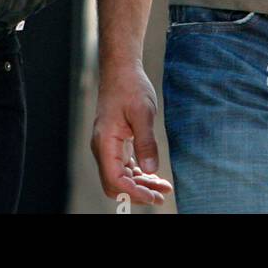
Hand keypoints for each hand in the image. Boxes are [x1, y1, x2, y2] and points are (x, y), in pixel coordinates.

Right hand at [91, 59, 173, 204]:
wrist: (121, 70)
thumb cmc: (130, 87)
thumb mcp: (143, 113)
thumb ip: (146, 142)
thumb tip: (151, 170)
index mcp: (105, 142)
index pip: (115, 179)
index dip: (133, 192)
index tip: (154, 197)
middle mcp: (103, 148)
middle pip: (115, 184)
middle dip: (137, 193)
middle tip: (161, 196)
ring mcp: (108, 146)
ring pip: (121, 177)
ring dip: (140, 185)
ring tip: (164, 188)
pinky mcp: (115, 143)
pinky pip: (124, 167)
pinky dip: (139, 174)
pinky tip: (155, 175)